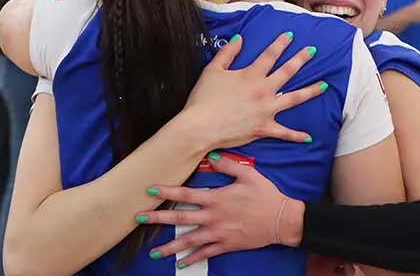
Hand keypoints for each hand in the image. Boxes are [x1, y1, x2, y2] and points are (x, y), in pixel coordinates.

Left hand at [139, 154, 297, 265]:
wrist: (281, 220)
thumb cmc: (265, 194)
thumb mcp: (248, 174)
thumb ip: (228, 164)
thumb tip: (212, 156)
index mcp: (216, 198)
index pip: (186, 194)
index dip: (167, 191)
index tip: (150, 190)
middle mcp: (213, 217)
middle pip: (180, 218)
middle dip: (158, 218)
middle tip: (139, 219)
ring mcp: (218, 233)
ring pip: (189, 241)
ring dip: (170, 247)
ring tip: (153, 253)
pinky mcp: (226, 245)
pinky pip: (206, 254)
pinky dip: (192, 259)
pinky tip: (180, 264)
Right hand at [182, 31, 325, 148]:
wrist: (200, 126)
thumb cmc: (203, 98)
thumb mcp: (212, 70)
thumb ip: (227, 53)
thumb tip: (239, 39)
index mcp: (250, 75)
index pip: (269, 55)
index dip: (280, 44)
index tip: (290, 36)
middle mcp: (263, 91)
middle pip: (287, 72)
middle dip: (300, 59)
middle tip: (312, 50)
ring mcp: (266, 110)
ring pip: (294, 99)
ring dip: (310, 91)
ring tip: (324, 85)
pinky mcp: (263, 128)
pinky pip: (283, 133)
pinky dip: (296, 136)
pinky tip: (308, 137)